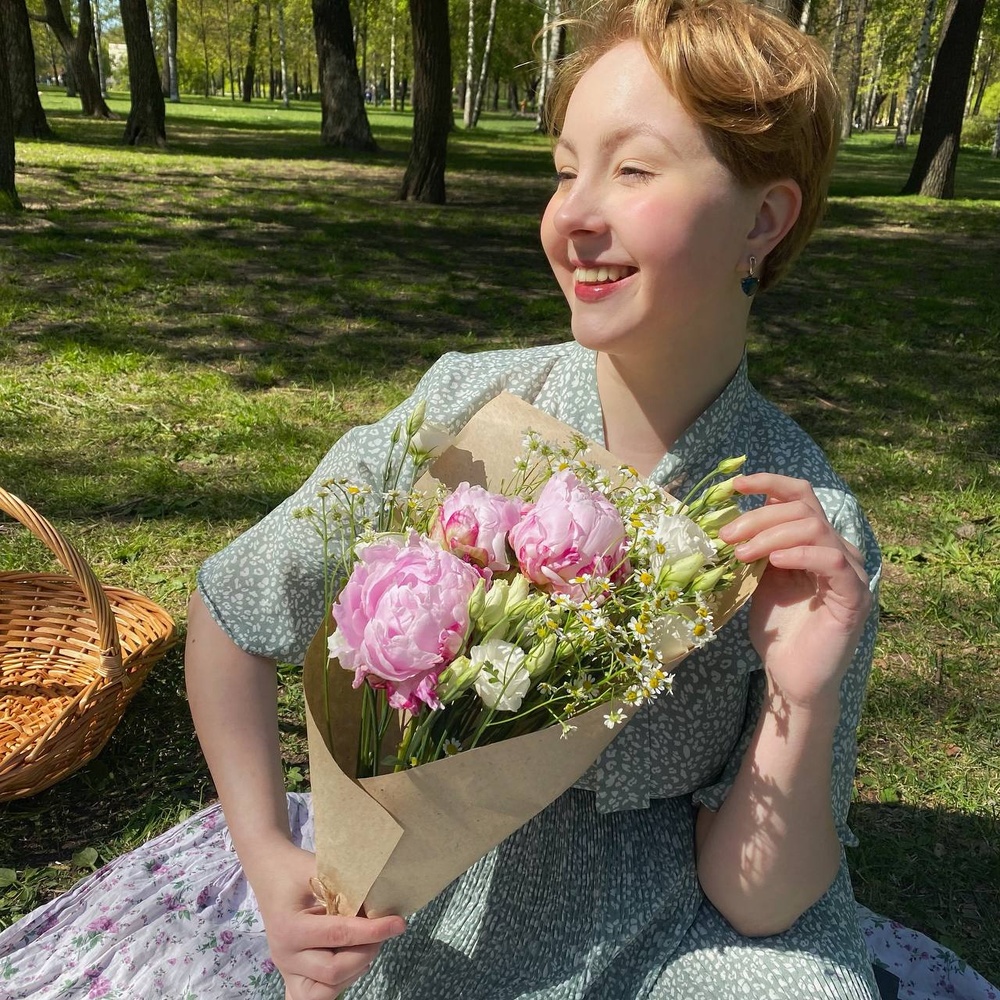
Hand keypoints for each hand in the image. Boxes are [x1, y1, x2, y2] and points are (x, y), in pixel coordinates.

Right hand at [251, 842, 405, 999]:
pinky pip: (311, 997)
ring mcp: (287, 970)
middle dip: (366, 952)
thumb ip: (348, 889)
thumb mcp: (320, 870)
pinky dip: (334, 987)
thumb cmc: (296, 869)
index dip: (373, 931)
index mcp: (290, 928)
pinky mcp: (291, 975)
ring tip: (364, 945)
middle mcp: (285, 956)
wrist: (270, 873)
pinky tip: (348, 967)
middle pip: (333, 971)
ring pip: (326, 991)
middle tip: (381, 931)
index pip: (339, 935)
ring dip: (353, 970)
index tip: (398, 923)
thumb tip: (382, 905)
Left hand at [719, 473, 870, 708]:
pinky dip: (800, 554)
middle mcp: (838, 550)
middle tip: (726, 536)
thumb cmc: (775, 628)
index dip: (770, 483)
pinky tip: (774, 561)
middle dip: (758, 517)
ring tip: (741, 553)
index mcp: (815, 541)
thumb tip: (726, 517)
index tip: (735, 485)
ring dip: (771, 534)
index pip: (800, 495)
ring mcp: (849, 572)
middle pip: (802, 509)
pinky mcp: (854, 597)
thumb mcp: (758, 578)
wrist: (790, 676)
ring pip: (815, 528)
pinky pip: (831, 561)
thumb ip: (754, 547)